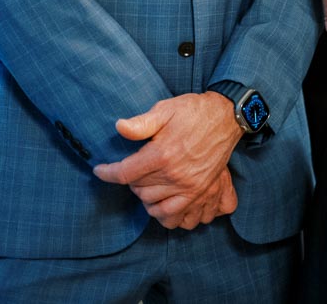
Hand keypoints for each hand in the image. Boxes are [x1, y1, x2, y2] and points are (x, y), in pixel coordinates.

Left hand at [93, 92, 243, 228]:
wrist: (227, 117)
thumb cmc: (194, 111)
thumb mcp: (165, 109)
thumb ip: (141, 123)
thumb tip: (118, 127)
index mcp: (162, 154)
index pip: (124, 173)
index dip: (107, 173)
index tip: (99, 170)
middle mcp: (175, 175)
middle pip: (138, 191)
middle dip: (131, 181)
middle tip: (134, 169)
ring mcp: (190, 187)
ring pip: (154, 207)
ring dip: (146, 199)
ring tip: (146, 186)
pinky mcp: (201, 192)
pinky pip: (176, 216)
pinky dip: (164, 214)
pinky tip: (161, 201)